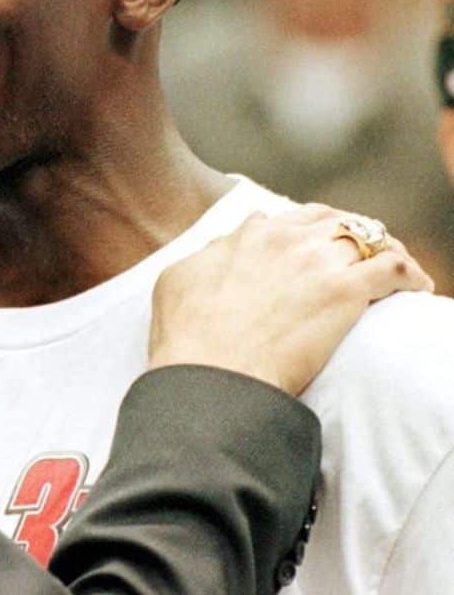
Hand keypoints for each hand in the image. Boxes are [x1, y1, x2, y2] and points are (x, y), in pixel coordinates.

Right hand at [150, 204, 433, 395]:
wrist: (211, 374)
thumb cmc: (186, 338)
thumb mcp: (176, 280)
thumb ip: (206, 256)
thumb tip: (222, 249)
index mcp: (247, 236)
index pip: (289, 220)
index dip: (305, 234)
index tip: (311, 252)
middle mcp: (284, 238)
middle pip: (333, 222)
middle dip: (350, 235)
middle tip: (360, 256)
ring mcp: (316, 262)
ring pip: (369, 238)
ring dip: (385, 251)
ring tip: (394, 270)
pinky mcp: (345, 292)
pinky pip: (394, 269)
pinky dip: (410, 275)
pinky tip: (417, 288)